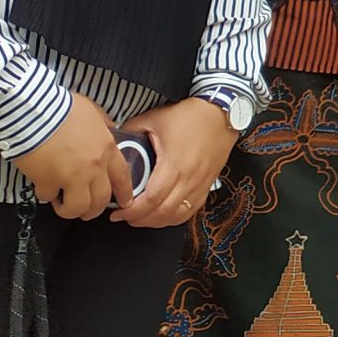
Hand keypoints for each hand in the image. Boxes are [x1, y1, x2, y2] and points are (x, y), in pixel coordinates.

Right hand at [11, 92, 132, 220]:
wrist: (33, 110)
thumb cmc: (61, 107)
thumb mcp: (92, 111)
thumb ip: (103, 124)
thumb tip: (109, 128)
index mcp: (106, 149)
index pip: (122, 177)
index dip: (124, 193)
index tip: (124, 203)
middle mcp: (94, 167)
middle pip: (101, 200)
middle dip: (93, 209)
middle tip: (84, 210)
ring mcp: (72, 177)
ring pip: (78, 207)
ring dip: (70, 210)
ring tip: (61, 204)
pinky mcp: (48, 182)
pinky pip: (49, 197)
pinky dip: (45, 194)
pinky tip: (41, 185)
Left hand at [114, 97, 241, 228]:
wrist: (221, 114)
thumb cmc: (190, 116)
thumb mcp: (154, 118)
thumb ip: (132, 130)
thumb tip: (116, 143)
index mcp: (174, 164)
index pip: (151, 199)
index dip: (132, 211)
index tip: (118, 211)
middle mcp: (189, 178)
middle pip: (163, 212)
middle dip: (140, 220)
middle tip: (124, 217)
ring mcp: (200, 184)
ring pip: (177, 215)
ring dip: (157, 222)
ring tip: (140, 218)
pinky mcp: (207, 186)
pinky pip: (190, 211)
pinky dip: (174, 217)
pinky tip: (162, 215)